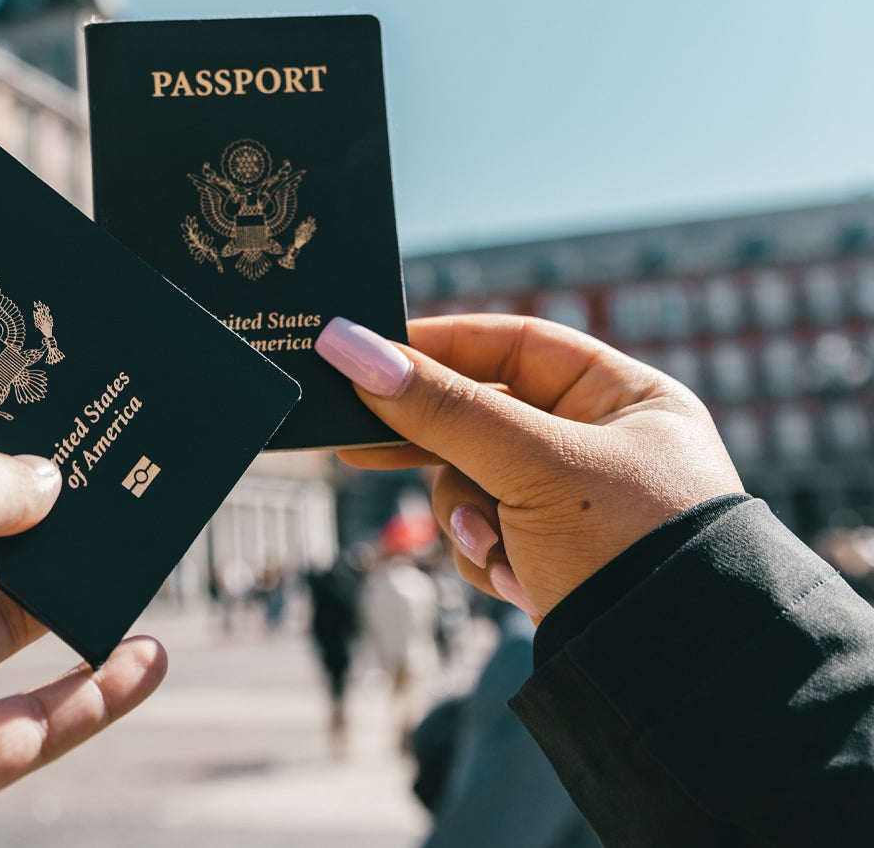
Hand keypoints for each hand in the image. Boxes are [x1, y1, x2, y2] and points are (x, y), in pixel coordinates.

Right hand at [315, 314, 742, 617]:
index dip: (442, 347)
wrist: (670, 676)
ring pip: (471, 482)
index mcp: (625, 398)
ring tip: (495, 548)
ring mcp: (574, 504)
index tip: (369, 355)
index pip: (515, 345)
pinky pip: (485, 534)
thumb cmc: (629, 546)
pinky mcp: (552, 556)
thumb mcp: (531, 465)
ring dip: (468, 517)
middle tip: (357, 446)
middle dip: (435, 447)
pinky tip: (517, 581)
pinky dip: (488, 556)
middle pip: (483, 418)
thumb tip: (350, 347)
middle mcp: (601, 443)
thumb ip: (441, 408)